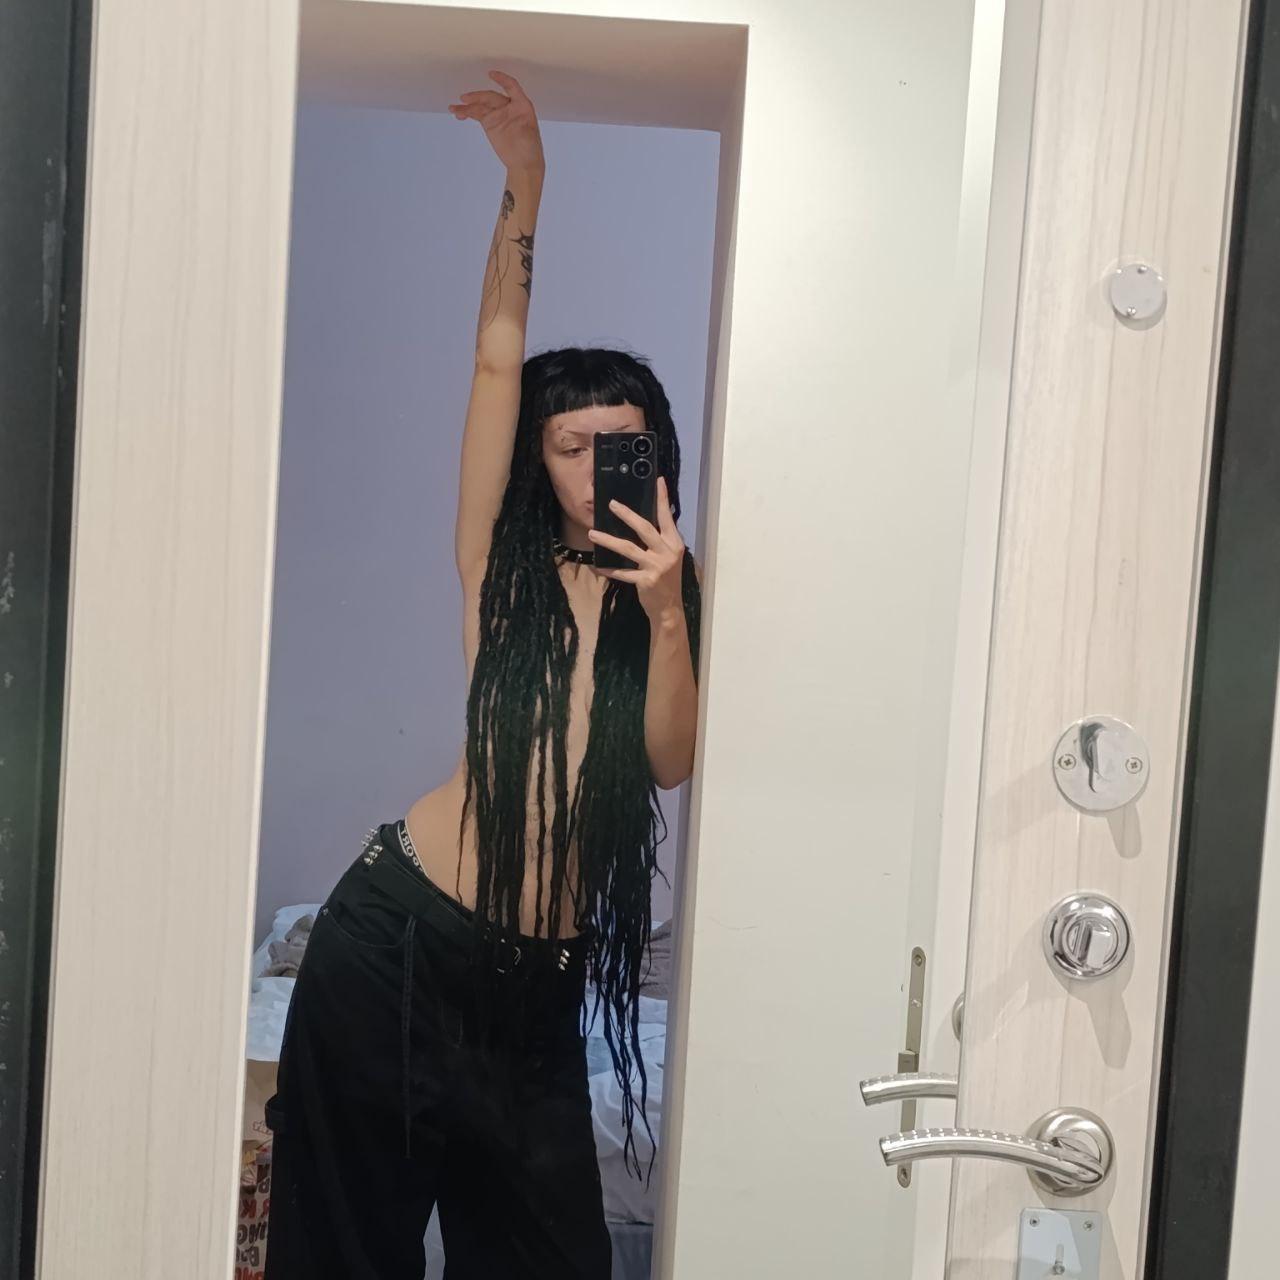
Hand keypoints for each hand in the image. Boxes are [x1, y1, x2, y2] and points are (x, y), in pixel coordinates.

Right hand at [448, 70, 544, 172]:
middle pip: (491, 97)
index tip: (491, 74)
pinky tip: (458, 113)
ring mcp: (498, 114)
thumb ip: (518, 120)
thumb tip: (510, 115)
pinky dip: (467, 113)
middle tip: (465, 99)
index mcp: (522, 105)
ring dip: (468, 106)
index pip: (511, 87)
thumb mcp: (529, 132)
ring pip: (481, 106)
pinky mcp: (490, 123)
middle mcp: (509, 107)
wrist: (524, 164)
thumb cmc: (531, 149)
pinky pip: (477, 114)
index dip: (502, 79)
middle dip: (478, 97)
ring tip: (455, 108)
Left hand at [587, 477, 686, 620]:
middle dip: (627, 514)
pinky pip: (622, 572)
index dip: (662, 499)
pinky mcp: (645, 580)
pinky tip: (597, 566)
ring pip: (628, 548)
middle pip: (645, 528)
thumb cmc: (667, 581)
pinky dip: (609, 569)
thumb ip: (660, 541)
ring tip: (592, 534)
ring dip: (608, 540)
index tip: (658, 480)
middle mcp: (667, 552)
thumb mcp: (669, 557)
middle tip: (611, 504)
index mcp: (674, 543)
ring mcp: (656, 566)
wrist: (669, 608)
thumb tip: (644, 522)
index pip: (667, 517)